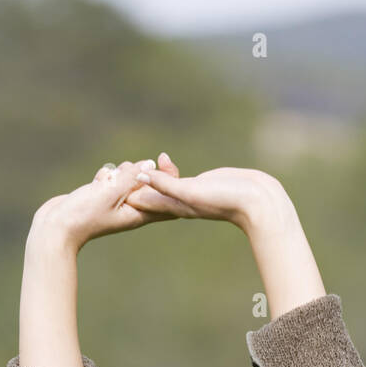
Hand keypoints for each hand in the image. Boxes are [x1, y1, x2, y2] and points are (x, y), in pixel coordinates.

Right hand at [29, 153, 188, 251]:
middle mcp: (131, 210)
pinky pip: (111, 181)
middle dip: (139, 171)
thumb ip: (130, 178)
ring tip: (106, 180)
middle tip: (122, 174)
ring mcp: (116, 204)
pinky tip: (96, 182)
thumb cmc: (83, 214)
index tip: (160, 161)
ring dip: (119, 172)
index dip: (170, 178)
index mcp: (139, 213)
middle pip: (148, 184)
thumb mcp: (109, 193)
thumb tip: (150, 164)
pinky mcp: (102, 199)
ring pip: (128, 179)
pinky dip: (106, 176)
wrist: (57, 228)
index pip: (168, 199)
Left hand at [122, 163, 286, 232]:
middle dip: (133, 184)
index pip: (144, 201)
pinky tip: (163, 159)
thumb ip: (166, 185)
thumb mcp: (192, 192)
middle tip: (114, 174)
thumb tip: (140, 177)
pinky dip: (167, 169)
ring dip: (149, 174)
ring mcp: (192, 194)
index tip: (108, 185)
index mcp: (176, 207)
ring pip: (163, 184)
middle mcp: (181, 202)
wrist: (257, 202)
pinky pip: (179, 177)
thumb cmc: (226, 200)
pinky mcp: (204, 184)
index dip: (126, 193)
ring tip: (134, 165)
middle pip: (150, 193)